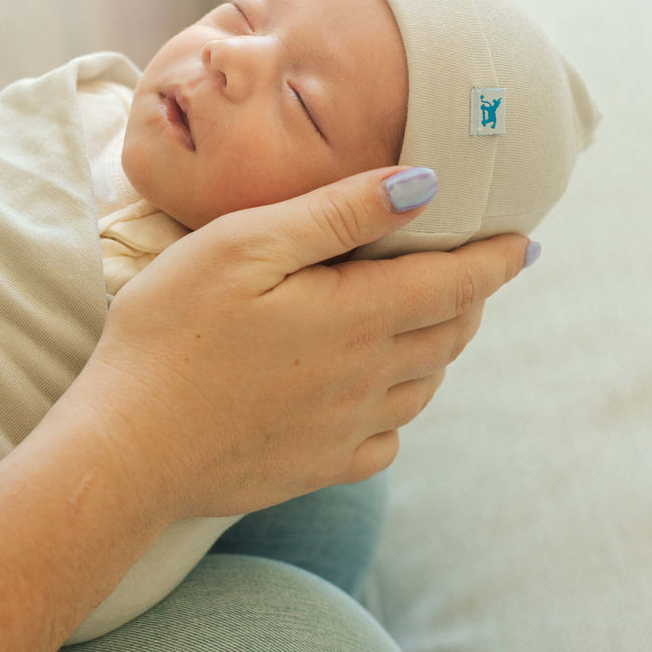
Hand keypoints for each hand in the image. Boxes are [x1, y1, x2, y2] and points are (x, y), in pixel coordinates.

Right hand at [73, 164, 530, 522]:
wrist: (127, 447)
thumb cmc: (171, 330)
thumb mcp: (244, 245)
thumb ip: (336, 214)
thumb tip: (422, 185)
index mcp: (356, 316)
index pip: (455, 282)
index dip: (495, 258)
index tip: (524, 242)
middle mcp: (367, 377)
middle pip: (448, 334)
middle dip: (470, 298)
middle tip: (472, 272)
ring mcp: (345, 429)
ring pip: (424, 384)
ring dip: (439, 347)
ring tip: (429, 322)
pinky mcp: (318, 467)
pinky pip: (388, 438)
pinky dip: (400, 407)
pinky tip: (375, 393)